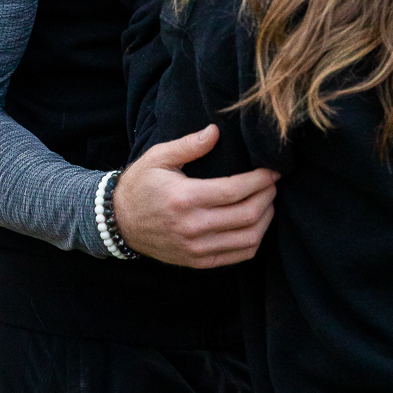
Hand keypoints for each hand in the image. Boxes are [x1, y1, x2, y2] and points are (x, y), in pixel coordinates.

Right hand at [113, 124, 279, 267]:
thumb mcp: (158, 157)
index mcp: (184, 198)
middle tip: (274, 183)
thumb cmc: (140, 184)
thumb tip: (215, 131)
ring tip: (268, 202)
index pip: (235, 190)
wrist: (118, 222)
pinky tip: (256, 224)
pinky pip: (237, 256)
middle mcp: (192, 227)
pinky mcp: (197, 261)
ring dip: (265, 220)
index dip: (260, 180)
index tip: (272, 170)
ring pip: (248, 239)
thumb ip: (189, 145)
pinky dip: (254, 240)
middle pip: (247, 215)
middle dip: (268, 197)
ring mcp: (196, 248)